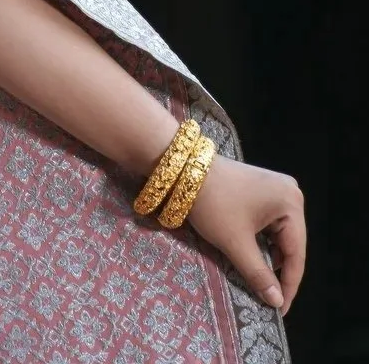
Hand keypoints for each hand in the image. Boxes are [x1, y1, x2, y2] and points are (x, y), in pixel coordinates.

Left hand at [186, 154, 305, 315]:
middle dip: (278, 271)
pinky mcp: (262, 189)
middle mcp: (290, 192)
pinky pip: (269, 223)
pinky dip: (261, 241)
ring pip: (278, 235)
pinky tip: (253, 256)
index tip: (280, 311)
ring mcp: (275, 188)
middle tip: (269, 299)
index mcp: (291, 203)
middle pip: (290, 244)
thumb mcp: (236, 243)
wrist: (183, 168)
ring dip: (268, 256)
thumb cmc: (213, 203)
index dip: (288, 285)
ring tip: (261, 281)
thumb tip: (276, 302)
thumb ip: (259, 275)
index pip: (296, 254)